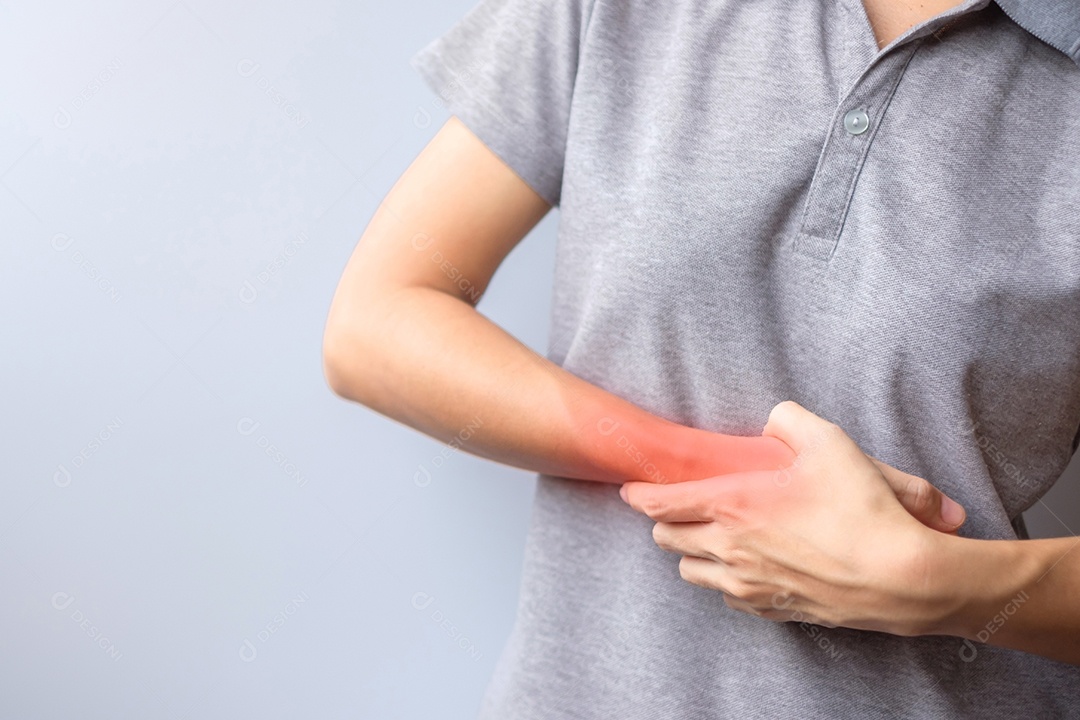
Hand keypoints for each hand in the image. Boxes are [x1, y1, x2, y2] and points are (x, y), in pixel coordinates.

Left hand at [619, 400, 966, 635]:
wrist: (901, 578)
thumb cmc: (863, 509)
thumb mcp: (830, 443)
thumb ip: (791, 420)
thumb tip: (774, 417)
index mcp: (732, 505)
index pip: (661, 504)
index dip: (638, 495)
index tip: (630, 489)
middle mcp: (729, 548)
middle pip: (666, 540)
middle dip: (663, 522)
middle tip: (676, 508)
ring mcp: (746, 584)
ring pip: (690, 573)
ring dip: (691, 553)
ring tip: (710, 536)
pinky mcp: (769, 609)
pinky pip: (726, 596)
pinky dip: (724, 580)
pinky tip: (745, 565)